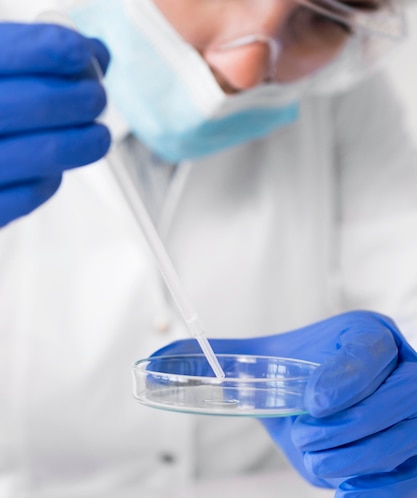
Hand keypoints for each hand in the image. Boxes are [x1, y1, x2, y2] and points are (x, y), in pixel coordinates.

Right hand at [0, 22, 110, 226]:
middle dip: (82, 98)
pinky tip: (49, 168)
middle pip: (38, 103)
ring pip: (44, 154)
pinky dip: (49, 179)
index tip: (80, 51)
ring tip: (96, 136)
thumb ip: (33, 52)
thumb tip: (97, 54)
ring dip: (83, 142)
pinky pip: (27, 195)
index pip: (12, 51)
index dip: (57, 48)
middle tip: (95, 98)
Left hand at [153, 311, 416, 495]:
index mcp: (367, 337)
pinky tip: (347, 478)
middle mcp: (403, 368)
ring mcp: (416, 412)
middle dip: (342, 429)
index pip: (368, 351)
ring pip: (399, 443)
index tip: (308, 402)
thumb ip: (214, 360)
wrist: (339, 399)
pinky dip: (373, 487)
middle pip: (391, 402)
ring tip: (319, 455)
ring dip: (351, 460)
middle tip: (307, 438)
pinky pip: (406, 480)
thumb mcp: (265, 363)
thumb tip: (151, 362)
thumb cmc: (301, 380)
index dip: (342, 378)